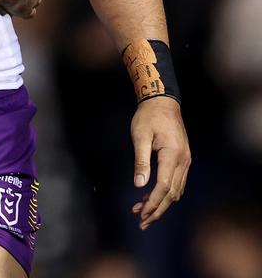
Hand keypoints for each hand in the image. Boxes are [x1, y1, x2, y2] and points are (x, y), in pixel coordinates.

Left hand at [130, 96, 190, 228]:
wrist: (163, 102)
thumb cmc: (148, 117)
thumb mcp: (140, 136)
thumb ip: (140, 161)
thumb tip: (139, 185)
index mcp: (172, 156)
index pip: (164, 187)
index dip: (152, 203)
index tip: (141, 213)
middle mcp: (183, 161)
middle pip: (172, 194)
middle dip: (157, 210)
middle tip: (142, 223)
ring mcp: (186, 161)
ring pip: (176, 191)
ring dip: (161, 204)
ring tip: (143, 213)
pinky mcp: (184, 160)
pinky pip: (177, 183)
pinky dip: (166, 194)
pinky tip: (153, 198)